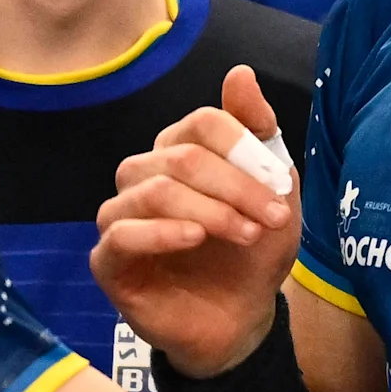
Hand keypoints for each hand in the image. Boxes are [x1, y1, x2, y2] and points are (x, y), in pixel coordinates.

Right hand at [94, 67, 301, 376]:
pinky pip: (121, 234)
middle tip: (273, 217)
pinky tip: (194, 239)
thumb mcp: (274, 192)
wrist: (241, 319)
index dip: (244, 149)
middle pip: (181, 158)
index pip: (202, 124)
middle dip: (236, 186)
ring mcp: (121, 217)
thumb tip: (240, 72)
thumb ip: (258, 132)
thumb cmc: (252, 252)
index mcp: (178, 152)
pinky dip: (161, 233)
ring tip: (246, 234)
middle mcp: (142, 176)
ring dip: (210, 211)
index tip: (281, 186)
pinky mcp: (108, 261)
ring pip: (153, 192)